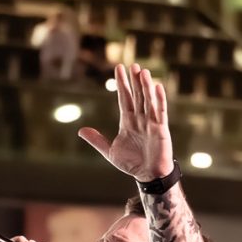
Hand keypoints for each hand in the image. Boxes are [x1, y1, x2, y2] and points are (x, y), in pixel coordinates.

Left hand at [77, 63, 174, 181]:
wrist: (148, 176)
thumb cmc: (132, 164)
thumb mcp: (110, 152)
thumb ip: (97, 140)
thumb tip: (80, 131)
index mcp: (128, 122)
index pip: (124, 98)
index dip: (122, 84)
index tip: (119, 68)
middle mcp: (140, 119)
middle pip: (137, 96)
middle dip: (134, 81)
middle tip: (133, 65)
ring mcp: (151, 123)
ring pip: (148, 101)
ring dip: (146, 86)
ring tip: (143, 71)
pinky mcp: (161, 129)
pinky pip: (160, 112)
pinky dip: (159, 100)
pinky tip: (158, 87)